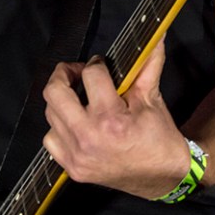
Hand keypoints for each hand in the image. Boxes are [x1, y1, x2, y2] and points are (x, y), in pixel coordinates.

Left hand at [42, 38, 191, 199]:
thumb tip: (156, 37)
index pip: (90, 75)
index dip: (96, 64)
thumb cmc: (159, 138)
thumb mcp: (152, 99)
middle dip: (64, 74)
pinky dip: (59, 127)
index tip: (100, 65)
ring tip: (79, 98)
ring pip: (50, 114)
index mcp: (111, 120)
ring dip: (62, 101)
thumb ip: (149, 64)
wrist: (163, 176)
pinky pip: (50, 139)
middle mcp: (88, 138)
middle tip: (76, 72)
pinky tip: (74, 122)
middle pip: (55, 92)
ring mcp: (77, 156)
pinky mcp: (72, 168)